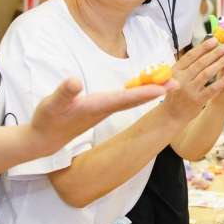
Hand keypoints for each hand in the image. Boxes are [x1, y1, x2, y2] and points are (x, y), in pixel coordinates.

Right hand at [28, 76, 175, 155]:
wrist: (44, 142)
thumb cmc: (46, 121)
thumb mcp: (51, 106)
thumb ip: (63, 94)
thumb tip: (74, 82)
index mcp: (95, 106)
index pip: (124, 98)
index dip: (144, 92)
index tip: (163, 87)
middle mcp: (104, 109)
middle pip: (135, 98)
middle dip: (156, 90)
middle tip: (178, 83)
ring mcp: (103, 109)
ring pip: (132, 99)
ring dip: (151, 90)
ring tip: (169, 82)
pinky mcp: (100, 109)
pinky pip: (126, 99)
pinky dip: (139, 92)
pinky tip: (148, 87)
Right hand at [160, 39, 223, 121]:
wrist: (172, 114)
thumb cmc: (177, 92)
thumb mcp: (177, 76)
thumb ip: (188, 65)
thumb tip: (204, 48)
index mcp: (176, 70)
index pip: (191, 56)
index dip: (204, 47)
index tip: (215, 40)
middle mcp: (182, 79)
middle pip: (201, 62)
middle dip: (216, 53)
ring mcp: (190, 90)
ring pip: (207, 73)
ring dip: (220, 63)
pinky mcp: (198, 100)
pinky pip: (213, 87)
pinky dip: (223, 79)